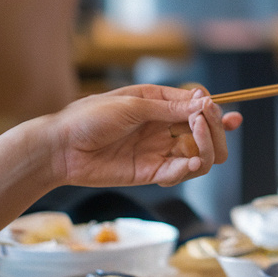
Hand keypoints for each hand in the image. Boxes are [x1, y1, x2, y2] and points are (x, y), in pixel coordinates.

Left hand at [43, 84, 243, 187]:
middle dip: (216, 132)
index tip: (213, 113)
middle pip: (207, 133)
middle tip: (206, 129)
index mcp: (161, 103)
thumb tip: (206, 103)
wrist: (61, 147)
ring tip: (197, 149)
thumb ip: (170, 108)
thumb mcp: (133, 105)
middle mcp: (165, 127)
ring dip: (207, 151)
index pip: (200, 106)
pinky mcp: (152, 173)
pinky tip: (189, 164)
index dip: (213, 111)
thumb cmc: (90, 117)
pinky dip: (189, 170)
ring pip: (200, 155)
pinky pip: (179, 173)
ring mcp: (160, 151)